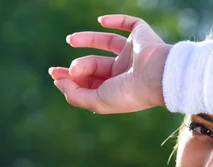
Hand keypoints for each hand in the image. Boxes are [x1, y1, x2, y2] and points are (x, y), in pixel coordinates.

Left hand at [49, 15, 170, 113]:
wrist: (158, 76)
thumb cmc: (129, 93)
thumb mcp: (96, 101)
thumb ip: (74, 95)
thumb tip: (59, 82)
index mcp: (117, 89)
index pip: (90, 82)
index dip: (71, 79)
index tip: (55, 74)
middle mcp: (125, 71)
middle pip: (95, 65)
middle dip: (78, 66)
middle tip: (72, 69)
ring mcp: (133, 52)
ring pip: (107, 42)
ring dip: (87, 39)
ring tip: (70, 39)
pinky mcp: (141, 36)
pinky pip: (129, 23)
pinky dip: (115, 20)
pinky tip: (100, 21)